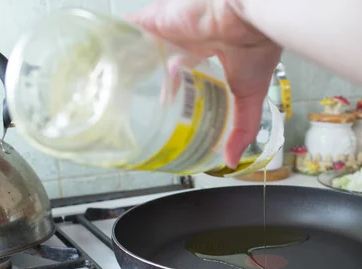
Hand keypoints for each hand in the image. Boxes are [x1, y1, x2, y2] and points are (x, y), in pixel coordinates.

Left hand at [129, 0, 281, 167]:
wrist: (249, 14)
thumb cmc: (256, 46)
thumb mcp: (249, 94)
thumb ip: (242, 127)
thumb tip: (233, 160)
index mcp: (209, 49)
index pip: (184, 66)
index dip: (174, 84)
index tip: (166, 103)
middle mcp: (186, 37)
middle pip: (159, 56)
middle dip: (149, 76)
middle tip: (137, 100)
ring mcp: (169, 27)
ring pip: (141, 45)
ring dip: (130, 63)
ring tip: (114, 88)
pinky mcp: (154, 20)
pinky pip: (127, 32)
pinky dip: (116, 46)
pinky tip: (106, 65)